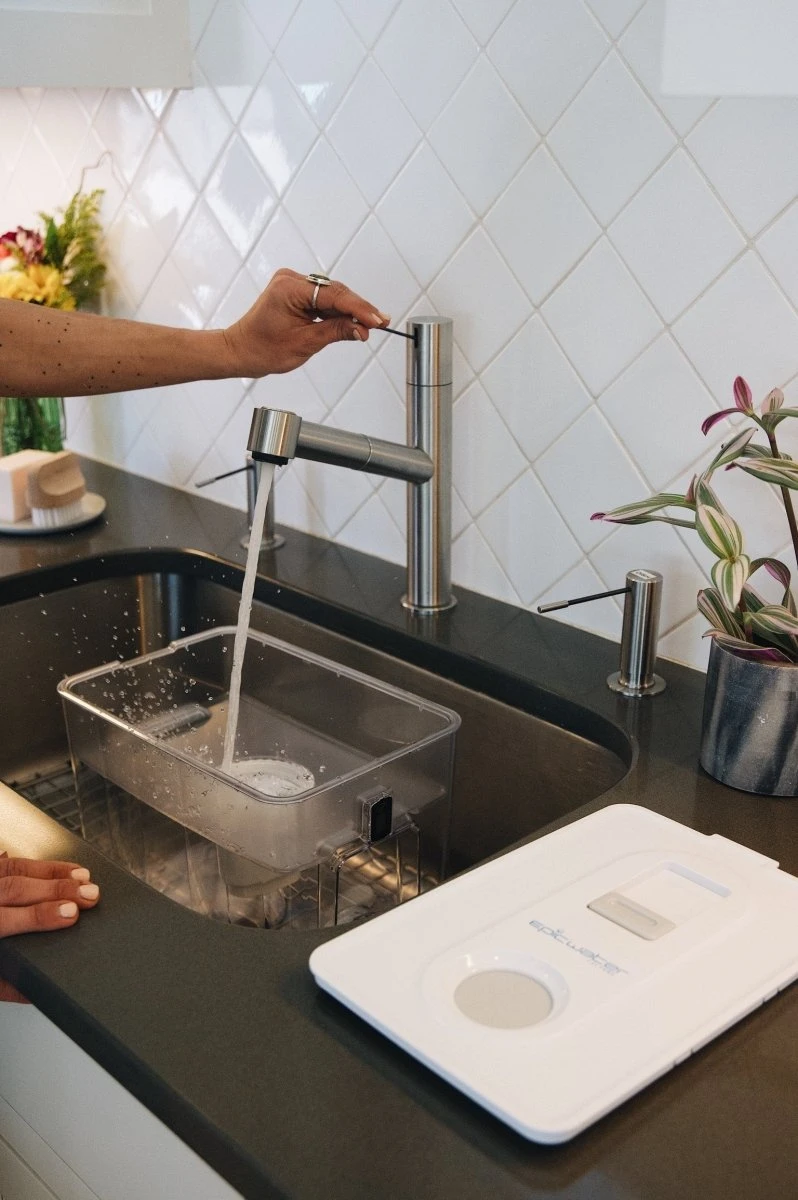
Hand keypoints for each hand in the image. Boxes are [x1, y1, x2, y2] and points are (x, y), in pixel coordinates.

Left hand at [0, 852, 99, 1002]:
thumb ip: (5, 986)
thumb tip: (37, 991)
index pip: (6, 919)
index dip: (40, 915)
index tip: (70, 915)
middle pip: (15, 888)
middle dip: (57, 890)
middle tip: (89, 895)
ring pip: (16, 868)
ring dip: (54, 873)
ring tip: (84, 878)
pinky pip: (13, 862)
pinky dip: (43, 865)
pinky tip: (66, 869)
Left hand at [222, 267, 390, 376]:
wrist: (241, 351)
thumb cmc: (263, 349)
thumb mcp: (305, 343)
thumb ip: (335, 332)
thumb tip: (361, 329)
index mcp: (289, 289)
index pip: (334, 295)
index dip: (359, 308)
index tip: (377, 320)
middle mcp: (290, 280)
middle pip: (335, 292)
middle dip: (358, 308)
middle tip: (381, 322)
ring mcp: (292, 284)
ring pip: (331, 295)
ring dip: (350, 310)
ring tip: (372, 324)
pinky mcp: (295, 293)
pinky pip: (323, 299)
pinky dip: (337, 311)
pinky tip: (354, 321)